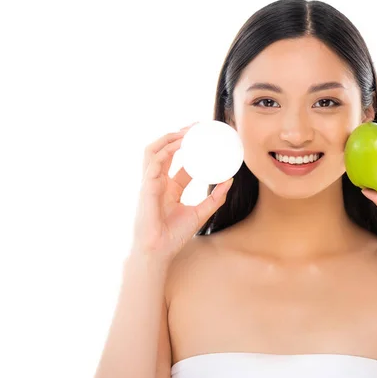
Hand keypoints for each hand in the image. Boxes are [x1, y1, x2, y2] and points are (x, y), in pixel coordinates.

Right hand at [130, 123, 233, 263]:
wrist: (159, 251)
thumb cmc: (174, 236)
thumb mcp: (201, 213)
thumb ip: (215, 197)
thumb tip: (230, 180)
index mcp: (169, 186)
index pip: (178, 159)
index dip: (189, 145)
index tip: (204, 135)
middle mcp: (158, 181)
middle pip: (164, 150)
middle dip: (178, 135)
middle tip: (196, 126)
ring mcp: (150, 183)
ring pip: (153, 150)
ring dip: (169, 138)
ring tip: (186, 131)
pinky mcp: (146, 187)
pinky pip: (153, 163)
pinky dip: (165, 151)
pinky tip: (179, 145)